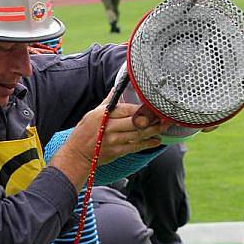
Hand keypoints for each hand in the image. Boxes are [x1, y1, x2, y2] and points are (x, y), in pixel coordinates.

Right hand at [50, 97, 168, 190]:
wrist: (77, 155)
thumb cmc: (83, 134)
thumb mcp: (91, 114)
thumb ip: (107, 103)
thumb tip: (116, 88)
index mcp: (103, 115)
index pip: (127, 109)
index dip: (142, 108)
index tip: (154, 105)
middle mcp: (109, 127)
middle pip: (136, 121)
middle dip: (153, 119)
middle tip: (166, 115)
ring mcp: (114, 141)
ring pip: (138, 134)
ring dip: (154, 130)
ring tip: (165, 126)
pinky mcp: (117, 152)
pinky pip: (135, 147)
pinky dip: (147, 143)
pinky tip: (157, 140)